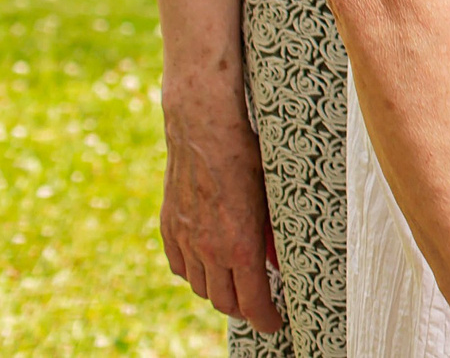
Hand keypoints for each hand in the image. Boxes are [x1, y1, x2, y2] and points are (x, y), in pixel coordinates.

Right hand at [158, 81, 282, 333]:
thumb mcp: (275, 192)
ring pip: (200, 287)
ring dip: (219, 292)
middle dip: (244, 310)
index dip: (265, 319)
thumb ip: (277, 232)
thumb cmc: (250, 153)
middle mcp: (208, 249)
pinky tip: (208, 265)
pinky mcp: (168, 226)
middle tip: (260, 306)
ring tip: (238, 286)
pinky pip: (180, 266)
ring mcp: (184, 239)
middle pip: (223, 302)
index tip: (275, 323)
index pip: (252, 302)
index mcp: (239, 245)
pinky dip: (194, 273)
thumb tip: (281, 261)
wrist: (203, 126)